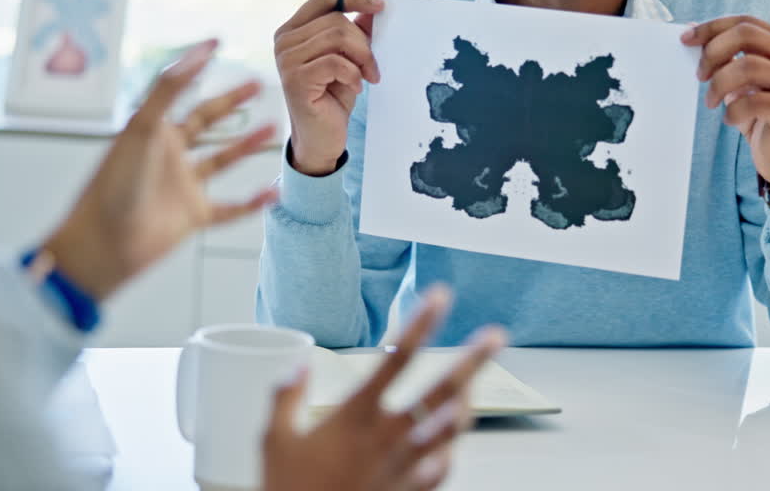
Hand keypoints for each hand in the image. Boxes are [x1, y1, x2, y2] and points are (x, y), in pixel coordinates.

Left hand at [44, 40, 278, 300]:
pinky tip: (274, 191)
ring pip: (222, 161)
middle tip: (259, 84)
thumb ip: (169, 88)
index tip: (218, 43)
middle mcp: (169, 156)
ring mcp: (183, 186)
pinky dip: (252, 201)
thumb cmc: (115, 184)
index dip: (198, 68)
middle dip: (231, 103)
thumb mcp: (143, 127)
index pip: (182, 92)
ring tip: (274, 128)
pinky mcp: (193, 216)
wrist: (104, 243)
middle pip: (206, 122)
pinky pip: (230, 208)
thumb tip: (199, 51)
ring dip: (247, 144)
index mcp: (152, 131)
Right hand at [262, 287, 507, 490]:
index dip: (421, 323)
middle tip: (495, 336)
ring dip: (467, 402)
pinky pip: (442, 468)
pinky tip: (451, 441)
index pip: (397, 359)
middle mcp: (387, 438)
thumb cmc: (289, 490)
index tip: (440, 297)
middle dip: (472, 360)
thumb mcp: (274, 440)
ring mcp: (403, 467)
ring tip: (475, 385)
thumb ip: (285, 397)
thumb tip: (297, 363)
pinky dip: (449, 449)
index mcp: (355, 417)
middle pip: (441, 391)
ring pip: (450, 428)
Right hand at [274, 0, 384, 175]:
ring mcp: (286, 60)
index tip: (379, 7)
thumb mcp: (348, 60)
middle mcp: (284, 41)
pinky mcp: (295, 80)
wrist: (321, 138)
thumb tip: (373, 10)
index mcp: (293, 30)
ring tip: (368, 76)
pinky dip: (353, 74)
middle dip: (363, 42)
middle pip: (336, 21)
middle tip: (373, 66)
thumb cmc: (332, 98)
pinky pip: (335, 62)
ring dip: (362, 58)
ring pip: (337, 38)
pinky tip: (356, 88)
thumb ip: (355, 34)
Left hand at [682, 17, 769, 197]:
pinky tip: (730, 119)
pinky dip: (733, 111)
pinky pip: (753, 102)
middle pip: (747, 35)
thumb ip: (723, 54)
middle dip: (713, 53)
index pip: (745, 22)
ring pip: (748, 66)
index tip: (685, 40)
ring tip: (710, 101)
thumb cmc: (757, 112)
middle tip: (699, 75)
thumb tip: (690, 29)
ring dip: (719, 85)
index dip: (712, 28)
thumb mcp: (737, 80)